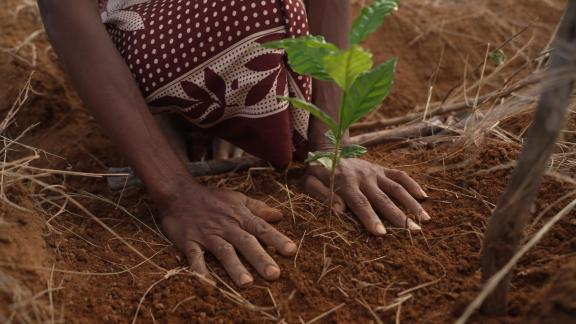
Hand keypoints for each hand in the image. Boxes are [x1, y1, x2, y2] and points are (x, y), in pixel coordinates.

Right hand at [160, 185, 296, 286]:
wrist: (178, 193)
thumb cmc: (212, 198)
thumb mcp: (237, 199)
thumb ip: (258, 208)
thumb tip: (280, 215)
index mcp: (240, 217)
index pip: (262, 229)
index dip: (277, 239)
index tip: (291, 251)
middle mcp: (227, 227)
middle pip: (246, 243)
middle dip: (260, 258)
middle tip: (274, 275)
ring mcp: (208, 235)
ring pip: (224, 251)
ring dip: (235, 267)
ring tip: (246, 283)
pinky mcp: (189, 242)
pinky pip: (195, 257)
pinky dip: (199, 269)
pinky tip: (206, 283)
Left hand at [302, 158, 429, 234]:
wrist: (328, 149)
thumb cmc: (318, 172)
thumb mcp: (309, 183)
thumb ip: (322, 195)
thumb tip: (339, 210)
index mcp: (345, 183)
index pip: (360, 204)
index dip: (371, 218)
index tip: (382, 233)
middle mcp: (363, 178)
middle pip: (383, 199)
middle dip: (399, 217)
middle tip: (414, 232)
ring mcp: (375, 172)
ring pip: (396, 188)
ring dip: (412, 203)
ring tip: (425, 220)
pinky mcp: (381, 169)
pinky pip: (399, 175)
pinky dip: (413, 184)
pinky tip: (424, 197)